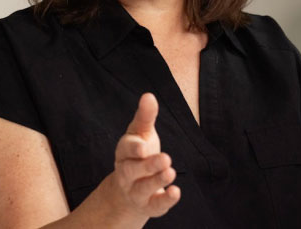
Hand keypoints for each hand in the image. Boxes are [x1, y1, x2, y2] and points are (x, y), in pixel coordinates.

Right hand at [103, 93, 179, 222]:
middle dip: (148, 165)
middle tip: (166, 159)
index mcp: (124, 152)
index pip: (126, 149)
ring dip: (156, 181)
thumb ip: (145, 116)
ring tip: (171, 172)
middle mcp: (127, 172)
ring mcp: (136, 190)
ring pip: (143, 188)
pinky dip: (165, 200)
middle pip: (133, 170)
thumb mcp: (141, 133)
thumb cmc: (138, 153)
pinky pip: (155, 205)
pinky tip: (176, 192)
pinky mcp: (148, 205)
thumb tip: (148, 95)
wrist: (129, 188)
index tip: (144, 147)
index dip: (134, 148)